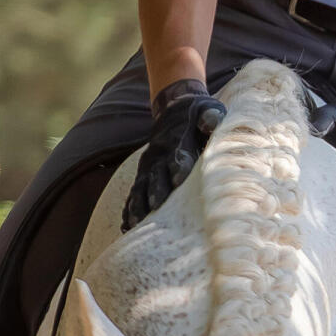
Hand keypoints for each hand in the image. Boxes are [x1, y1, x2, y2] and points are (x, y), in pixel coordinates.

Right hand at [121, 79, 226, 231]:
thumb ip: (209, 117)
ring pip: (140, 188)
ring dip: (138, 206)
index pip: (178, 155)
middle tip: (155, 208)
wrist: (175, 108)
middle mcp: (159, 155)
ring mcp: (148, 166)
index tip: (178, 181)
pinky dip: (129, 210)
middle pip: (156, 176)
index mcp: (177, 141)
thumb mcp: (207, 109)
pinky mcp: (144, 175)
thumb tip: (210, 123)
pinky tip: (126, 227)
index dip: (178, 167)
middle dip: (156, 192)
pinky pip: (134, 194)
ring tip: (135, 224)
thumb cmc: (197, 114)